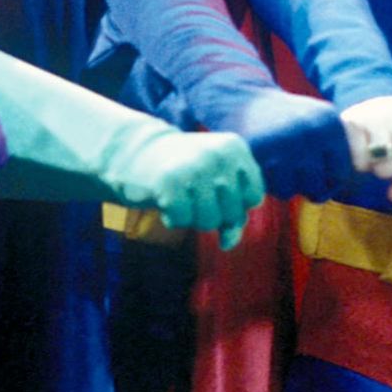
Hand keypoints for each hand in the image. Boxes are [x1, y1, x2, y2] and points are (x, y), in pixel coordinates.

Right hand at [111, 132, 265, 250]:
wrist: (138, 153)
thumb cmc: (185, 172)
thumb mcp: (217, 182)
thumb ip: (234, 210)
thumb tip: (228, 243)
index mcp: (235, 148)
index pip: (253, 197)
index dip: (234, 203)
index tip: (215, 190)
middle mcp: (217, 155)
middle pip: (232, 213)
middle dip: (213, 213)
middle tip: (193, 193)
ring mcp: (193, 168)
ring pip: (208, 221)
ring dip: (192, 217)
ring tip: (180, 196)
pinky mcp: (169, 183)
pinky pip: (182, 221)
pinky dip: (172, 218)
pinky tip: (166, 200)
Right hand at [217, 89, 351, 200]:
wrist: (241, 100)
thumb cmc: (285, 119)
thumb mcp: (317, 123)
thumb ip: (338, 152)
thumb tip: (351, 187)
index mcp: (330, 124)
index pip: (341, 175)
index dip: (326, 178)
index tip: (310, 165)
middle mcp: (311, 133)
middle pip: (318, 188)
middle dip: (304, 184)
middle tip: (290, 163)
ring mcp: (286, 144)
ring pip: (294, 191)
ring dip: (284, 184)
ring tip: (276, 160)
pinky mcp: (261, 154)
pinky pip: (272, 188)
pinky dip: (267, 182)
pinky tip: (263, 162)